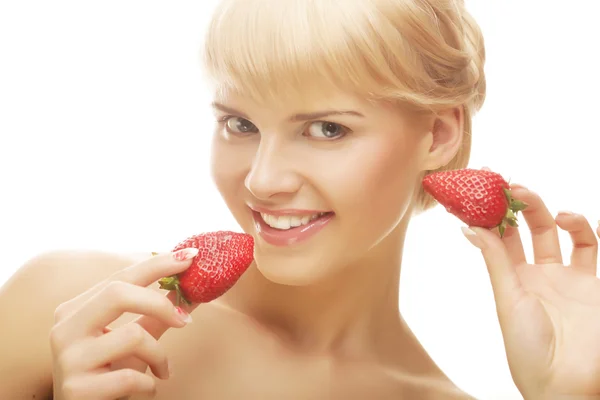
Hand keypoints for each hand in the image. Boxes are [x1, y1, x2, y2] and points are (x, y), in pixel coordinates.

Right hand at [50, 248, 198, 399]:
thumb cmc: (109, 373)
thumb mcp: (133, 340)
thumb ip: (158, 315)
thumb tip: (193, 292)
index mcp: (76, 309)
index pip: (121, 276)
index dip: (157, 264)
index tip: (191, 256)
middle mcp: (65, 328)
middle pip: (117, 293)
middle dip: (160, 303)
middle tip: (186, 320)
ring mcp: (68, 359)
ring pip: (132, 336)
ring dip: (160, 354)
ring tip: (162, 369)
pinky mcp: (76, 389)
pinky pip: (130, 376)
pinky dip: (150, 383)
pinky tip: (147, 388)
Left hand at [461, 185, 599, 399]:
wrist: (566, 382)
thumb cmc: (527, 347)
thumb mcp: (507, 299)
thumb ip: (495, 260)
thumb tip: (468, 226)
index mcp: (511, 277)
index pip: (499, 236)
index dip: (491, 213)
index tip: (480, 188)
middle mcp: (537, 273)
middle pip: (528, 228)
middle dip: (520, 205)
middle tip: (510, 185)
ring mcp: (565, 276)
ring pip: (558, 233)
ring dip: (549, 212)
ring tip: (543, 206)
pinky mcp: (592, 283)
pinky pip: (590, 248)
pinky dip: (587, 228)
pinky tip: (576, 217)